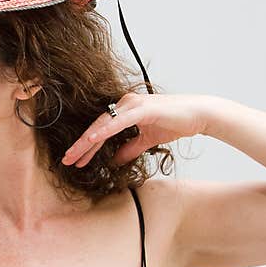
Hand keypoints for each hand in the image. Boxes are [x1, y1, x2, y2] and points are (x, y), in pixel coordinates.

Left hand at [60, 93, 215, 167]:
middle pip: (96, 127)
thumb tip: (115, 161)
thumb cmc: (175, 123)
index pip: (99, 131)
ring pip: (102, 124)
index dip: (86, 147)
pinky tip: (91, 140)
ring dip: (86, 141)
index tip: (74, 161)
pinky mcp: (141, 109)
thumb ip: (130, 149)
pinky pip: (117, 121)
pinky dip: (103, 131)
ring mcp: (132, 105)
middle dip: (80, 146)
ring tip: (73, 154)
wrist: (199, 115)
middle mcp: (124, 105)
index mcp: (124, 111)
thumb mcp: (147, 140)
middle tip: (66, 160)